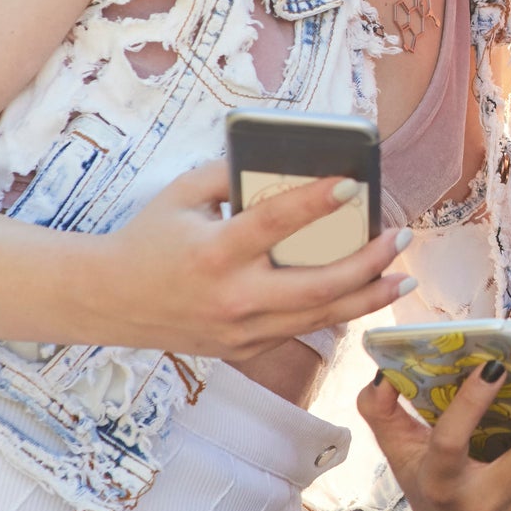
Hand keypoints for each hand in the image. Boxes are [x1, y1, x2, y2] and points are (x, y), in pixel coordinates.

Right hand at [92, 161, 413, 357]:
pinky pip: (301, 330)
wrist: (108, 303)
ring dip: (368, 296)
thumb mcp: (183, 195)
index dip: (317, 202)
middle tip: (401, 239)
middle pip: (318, 287)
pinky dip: (335, 311)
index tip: (354, 183)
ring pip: (321, 318)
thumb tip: (289, 161)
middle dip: (369, 264)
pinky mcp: (246, 349)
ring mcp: (241, 331)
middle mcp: (232, 298)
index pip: (275, 224)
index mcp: (214, 253)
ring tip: (402, 276)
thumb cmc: (150, 238)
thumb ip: (233, 175)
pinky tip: (362, 294)